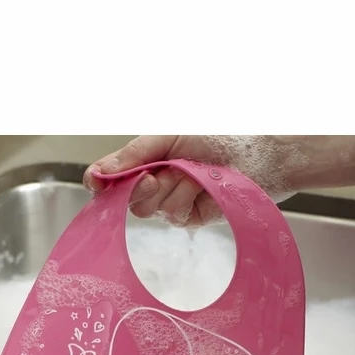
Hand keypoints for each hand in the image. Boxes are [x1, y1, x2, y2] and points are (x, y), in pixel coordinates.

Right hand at [83, 135, 299, 226]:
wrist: (258, 156)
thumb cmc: (217, 137)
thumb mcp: (168, 136)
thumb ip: (133, 154)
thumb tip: (97, 173)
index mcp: (145, 160)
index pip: (109, 178)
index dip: (101, 182)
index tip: (99, 183)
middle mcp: (154, 183)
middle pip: (127, 200)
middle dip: (143, 187)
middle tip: (163, 174)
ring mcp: (171, 201)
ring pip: (151, 210)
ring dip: (173, 189)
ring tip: (194, 174)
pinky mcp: (190, 218)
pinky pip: (174, 216)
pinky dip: (188, 200)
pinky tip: (204, 188)